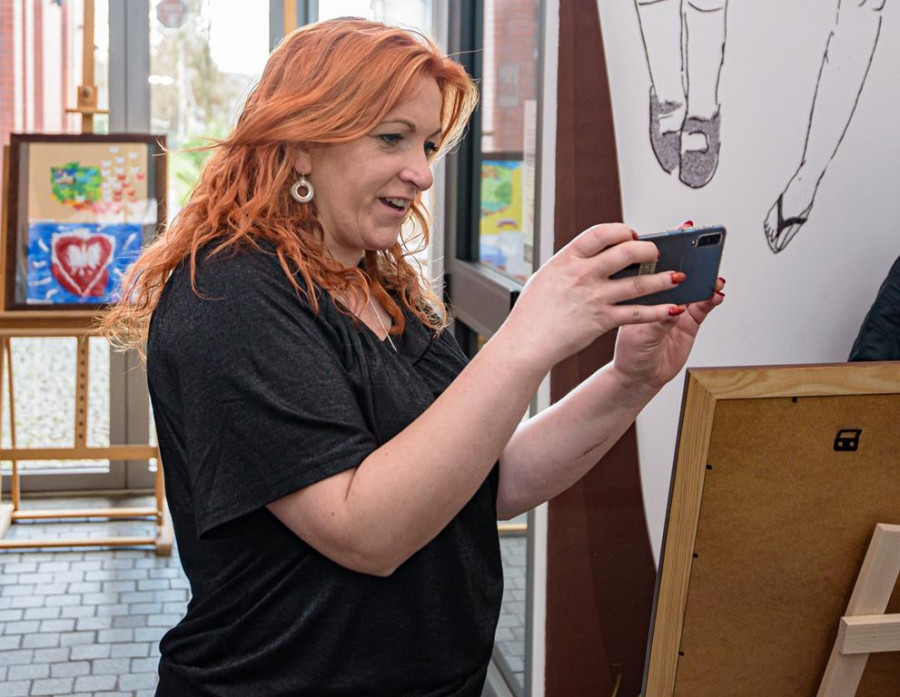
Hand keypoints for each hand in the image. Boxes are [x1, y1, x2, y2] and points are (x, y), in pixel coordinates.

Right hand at [499, 223, 695, 372]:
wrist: (525, 343)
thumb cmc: (532, 312)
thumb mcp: (547, 276)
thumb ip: (572, 264)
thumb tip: (594, 255)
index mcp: (567, 258)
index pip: (602, 232)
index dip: (622, 230)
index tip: (631, 234)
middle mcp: (583, 275)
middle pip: (626, 252)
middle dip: (649, 249)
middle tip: (658, 253)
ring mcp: (594, 297)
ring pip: (638, 283)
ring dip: (663, 279)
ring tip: (678, 277)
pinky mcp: (602, 320)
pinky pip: (637, 313)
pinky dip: (658, 311)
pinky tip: (673, 308)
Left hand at [611, 220, 724, 389]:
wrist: (639, 377)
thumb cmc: (629, 352)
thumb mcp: (640, 335)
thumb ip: (660, 321)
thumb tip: (676, 308)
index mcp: (640, 291)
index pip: (654, 263)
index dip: (666, 246)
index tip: (679, 233)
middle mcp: (658, 295)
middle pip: (677, 269)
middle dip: (692, 257)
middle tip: (705, 248)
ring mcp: (676, 306)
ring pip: (694, 285)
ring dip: (706, 278)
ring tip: (714, 276)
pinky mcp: (689, 321)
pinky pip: (704, 305)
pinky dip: (712, 298)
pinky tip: (717, 293)